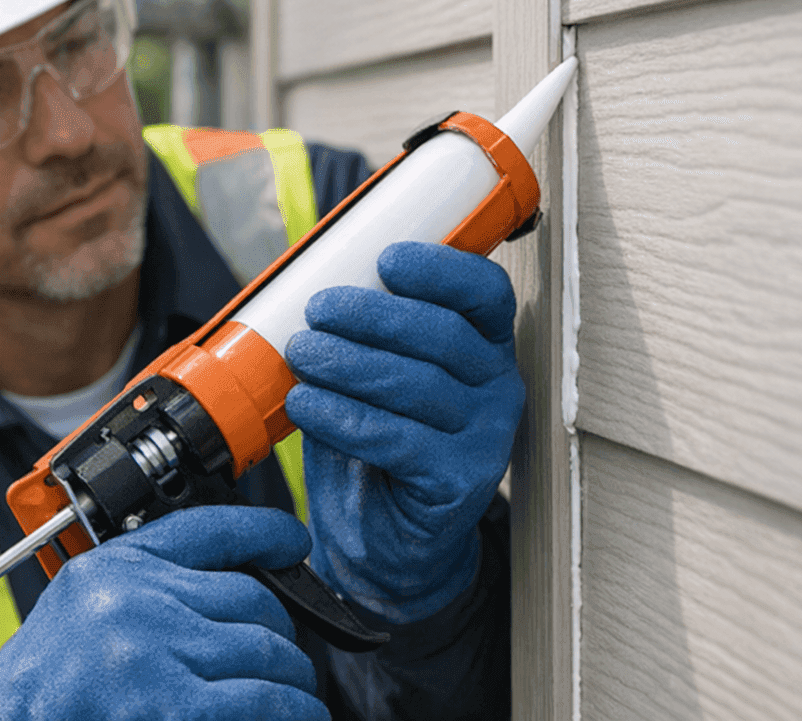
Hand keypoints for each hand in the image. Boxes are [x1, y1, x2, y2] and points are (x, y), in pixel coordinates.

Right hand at [0, 507, 326, 720]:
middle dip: (281, 636)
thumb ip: (157, 585)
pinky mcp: (173, 712)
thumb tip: (252, 580)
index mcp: (115, 572)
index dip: (267, 532)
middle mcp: (136, 607)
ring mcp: (154, 660)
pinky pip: (264, 702)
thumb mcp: (90, 607)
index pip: (214, 529)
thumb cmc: (46, 685)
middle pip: (257, 603)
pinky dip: (292, 711)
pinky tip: (296, 715)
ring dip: (294, 681)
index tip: (293, 543)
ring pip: (271, 654)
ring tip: (295, 696)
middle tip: (285, 661)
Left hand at [283, 242, 524, 623]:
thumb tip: (318, 288)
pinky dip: (344, 418)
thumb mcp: (376, 379)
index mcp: (486, 347)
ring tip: (302, 355)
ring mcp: (488, 437)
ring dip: (349, 364)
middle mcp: (499, 387)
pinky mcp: (462, 481)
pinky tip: (308, 406)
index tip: (386, 260)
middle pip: (444, 334)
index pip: (484, 294)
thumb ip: (367, 336)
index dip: (440, 270)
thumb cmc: (379, 447)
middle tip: (318, 312)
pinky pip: (399, 440)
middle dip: (373, 316)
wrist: (384, 542)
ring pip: (418, 385)